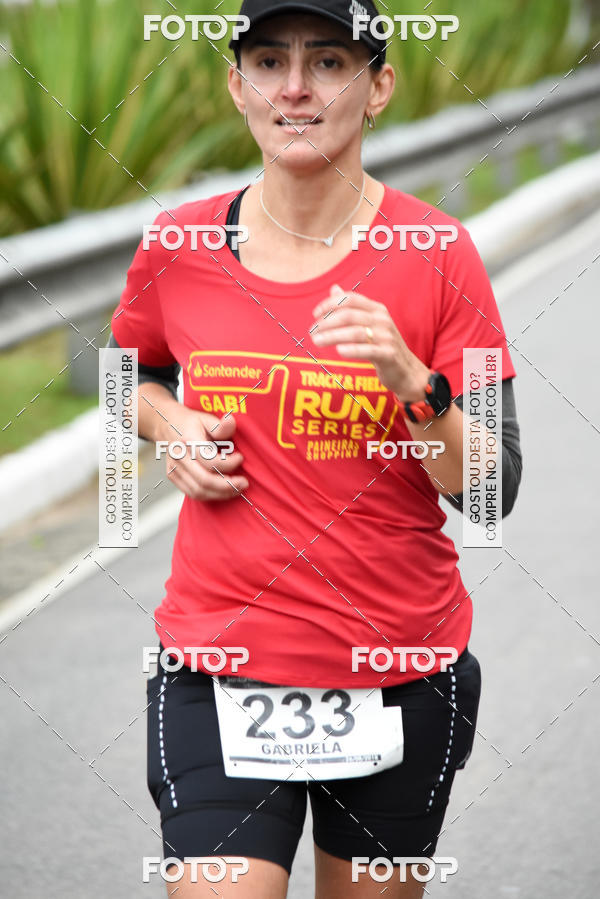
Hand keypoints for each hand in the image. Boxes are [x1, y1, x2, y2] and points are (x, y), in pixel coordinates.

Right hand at [158, 406, 248, 500]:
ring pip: (198, 491)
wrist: (167, 425)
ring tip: (236, 489)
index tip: (240, 458)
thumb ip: (221, 425)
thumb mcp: (207, 418)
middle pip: (205, 480)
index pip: (210, 461)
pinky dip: (210, 495)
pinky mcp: (173, 476)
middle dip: (228, 485)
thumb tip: (230, 420)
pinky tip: (222, 491)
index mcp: (188, 440)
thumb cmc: (191, 423)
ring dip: (221, 494)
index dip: (229, 464)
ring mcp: (174, 468)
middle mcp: (179, 456)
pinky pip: (192, 493)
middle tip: (244, 483)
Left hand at [311, 285, 430, 402]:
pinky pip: (368, 350)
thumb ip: (352, 307)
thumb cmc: (382, 345)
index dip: (330, 304)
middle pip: (349, 316)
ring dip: (332, 336)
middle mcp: (382, 320)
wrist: (406, 370)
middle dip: (327, 322)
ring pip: (355, 333)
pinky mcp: (388, 354)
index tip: (315, 314)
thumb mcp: (369, 323)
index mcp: (377, 309)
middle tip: (312, 331)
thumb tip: (334, 288)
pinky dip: (352, 350)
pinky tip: (339, 351)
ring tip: (317, 341)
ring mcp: (387, 337)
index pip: (351, 299)